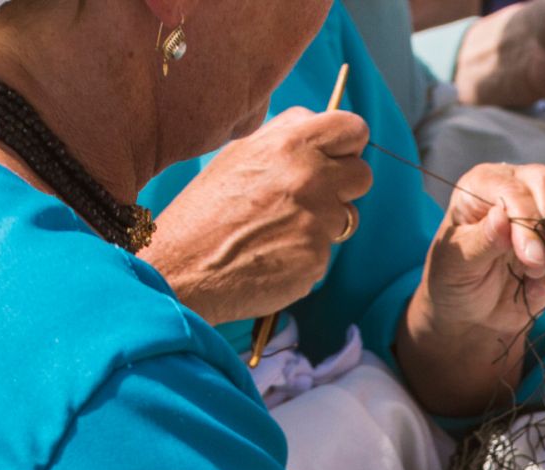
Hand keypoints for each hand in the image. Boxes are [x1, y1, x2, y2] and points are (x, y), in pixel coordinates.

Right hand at [139, 108, 371, 323]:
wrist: (182, 267)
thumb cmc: (206, 212)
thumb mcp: (239, 157)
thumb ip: (285, 144)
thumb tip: (321, 142)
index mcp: (288, 142)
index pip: (351, 128)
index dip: (347, 146)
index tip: (335, 159)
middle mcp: (308, 174)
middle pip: (363, 173)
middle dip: (346, 186)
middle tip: (316, 198)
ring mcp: (317, 216)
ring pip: (348, 217)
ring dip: (325, 224)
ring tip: (280, 230)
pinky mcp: (317, 255)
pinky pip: (326, 251)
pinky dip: (306, 255)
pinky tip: (274, 256)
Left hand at [398, 162, 544, 415]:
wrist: (476, 312)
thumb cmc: (456, 281)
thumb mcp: (456, 265)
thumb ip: (480, 241)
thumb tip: (502, 216)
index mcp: (483, 185)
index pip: (517, 190)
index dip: (530, 225)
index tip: (532, 263)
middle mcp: (518, 188)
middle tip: (538, 269)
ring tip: (538, 283)